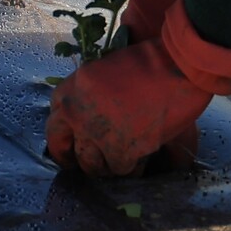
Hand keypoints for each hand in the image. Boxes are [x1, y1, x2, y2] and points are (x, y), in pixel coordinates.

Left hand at [46, 37, 213, 177]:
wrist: (176, 65)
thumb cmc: (145, 61)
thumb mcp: (101, 72)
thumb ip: (87, 97)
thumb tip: (86, 120)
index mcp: (68, 92)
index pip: (54, 127)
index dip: (65, 139)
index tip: (73, 146)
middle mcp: (76, 115)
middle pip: (66, 150)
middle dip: (76, 159)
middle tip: (89, 164)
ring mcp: (97, 134)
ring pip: (93, 165)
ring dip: (106, 165)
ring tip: (120, 159)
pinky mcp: (122, 150)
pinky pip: (120, 170)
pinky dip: (131, 167)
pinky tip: (140, 159)